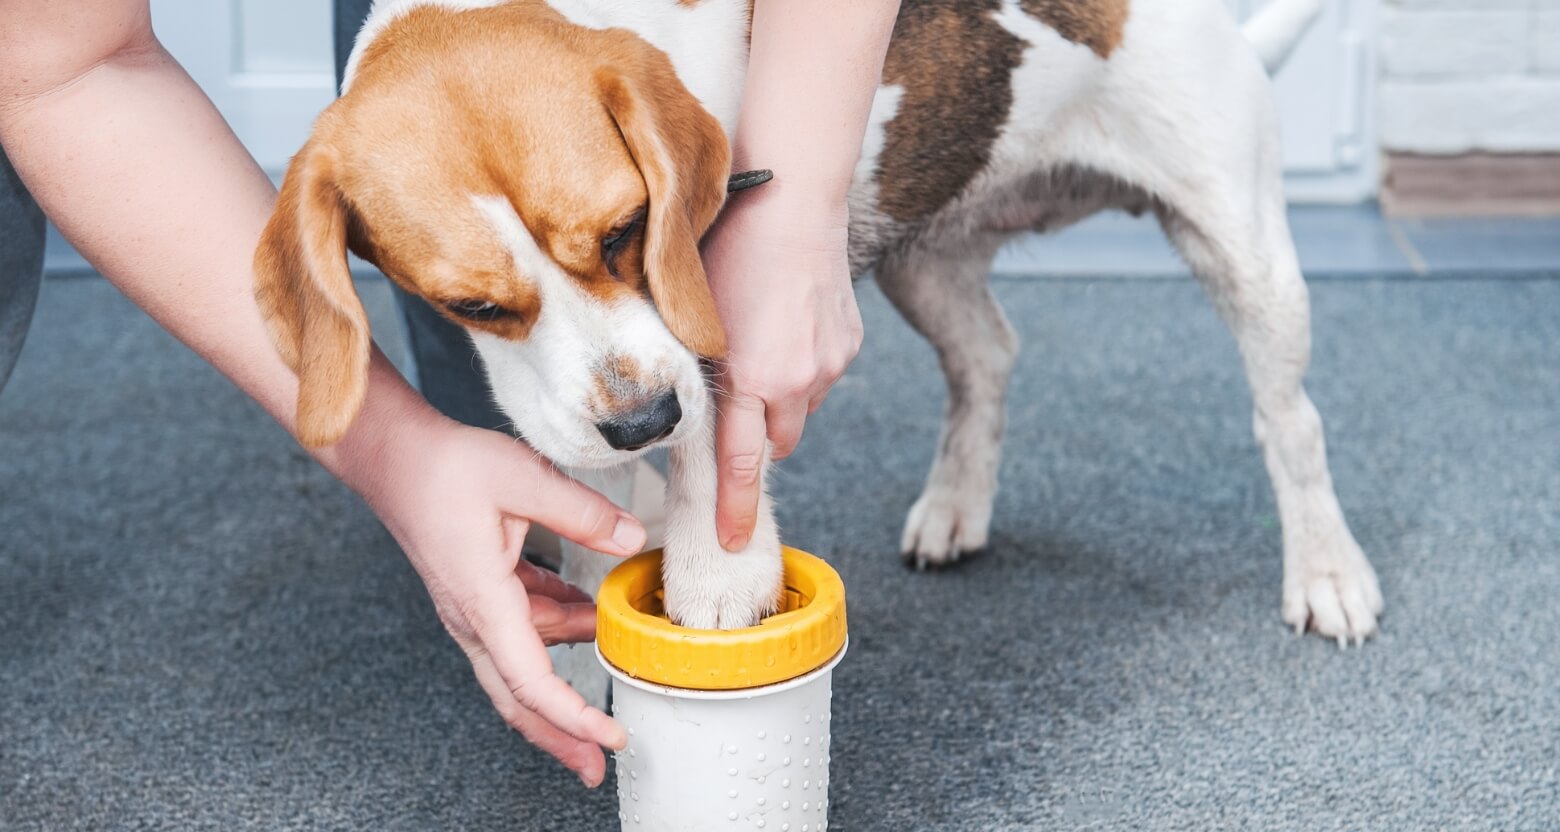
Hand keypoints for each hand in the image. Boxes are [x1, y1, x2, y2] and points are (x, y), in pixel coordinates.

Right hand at [347, 414, 646, 785]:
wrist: (392, 457)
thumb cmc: (443, 469)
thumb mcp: (522, 478)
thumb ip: (582, 512)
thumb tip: (631, 539)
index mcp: (484, 602)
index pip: (532, 682)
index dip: (573, 717)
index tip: (610, 738)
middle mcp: (474, 619)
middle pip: (519, 698)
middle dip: (561, 736)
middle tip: (600, 762)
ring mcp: (473, 610)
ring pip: (523, 663)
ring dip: (567, 672)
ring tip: (613, 660)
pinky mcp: (478, 593)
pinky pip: (521, 629)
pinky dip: (557, 630)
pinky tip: (588, 614)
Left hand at [703, 188, 862, 551]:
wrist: (795, 197)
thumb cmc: (730, 245)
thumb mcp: (691, 313)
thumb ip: (690, 368)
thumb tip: (674, 408)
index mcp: (750, 377)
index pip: (741, 465)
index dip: (734, 509)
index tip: (732, 543)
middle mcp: (796, 381)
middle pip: (777, 444)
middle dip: (756, 437)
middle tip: (737, 404)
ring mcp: (830, 364)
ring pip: (800, 409)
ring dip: (780, 398)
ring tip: (762, 343)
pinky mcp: (849, 343)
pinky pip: (822, 376)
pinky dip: (802, 366)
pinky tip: (786, 323)